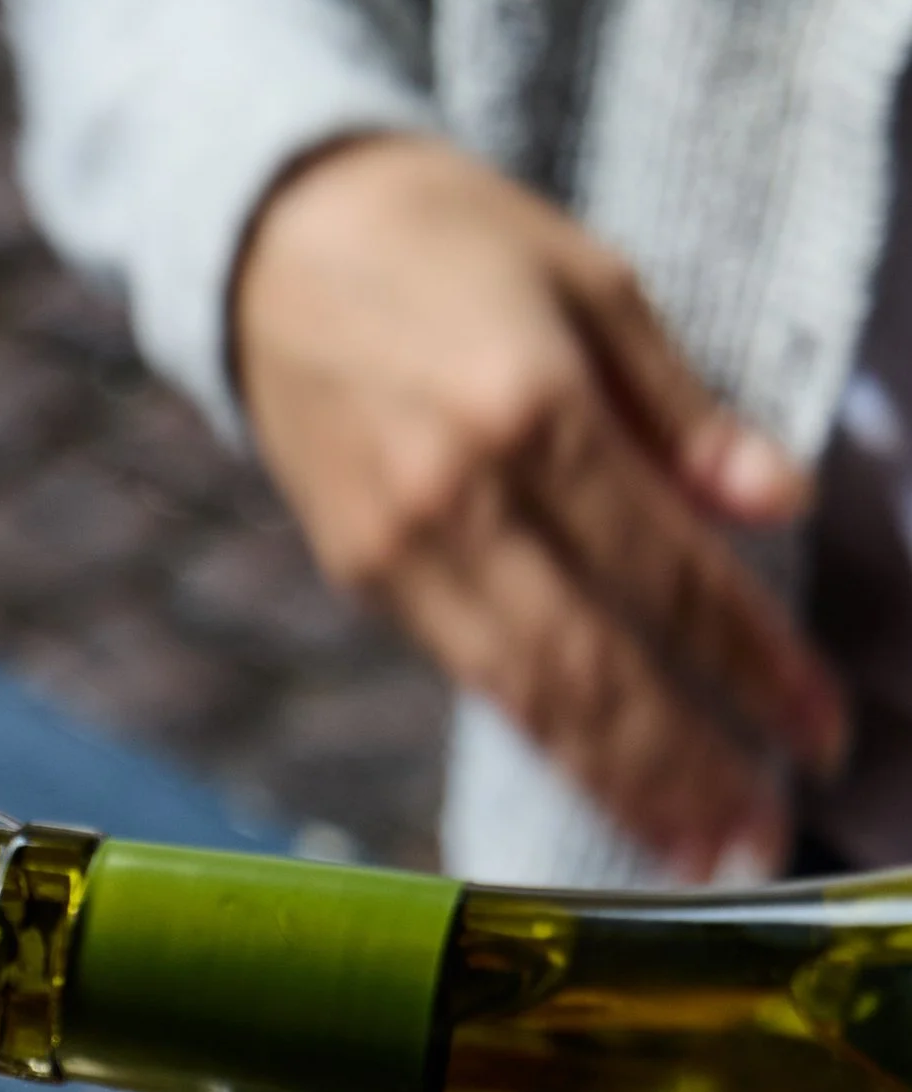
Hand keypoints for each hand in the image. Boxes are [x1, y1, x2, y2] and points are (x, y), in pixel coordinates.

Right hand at [232, 135, 846, 875]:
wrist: (273, 240)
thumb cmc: (449, 242)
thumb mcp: (591, 282)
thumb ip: (681, 409)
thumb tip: (776, 505)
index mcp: (528, 407)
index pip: (665, 567)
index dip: (749, 660)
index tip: (818, 726)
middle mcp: (456, 497)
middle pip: (589, 665)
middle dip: (685, 764)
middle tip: (762, 840)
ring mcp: (396, 552)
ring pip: (522, 700)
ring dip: (619, 787)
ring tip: (699, 850)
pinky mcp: (359, 580)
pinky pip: (471, 679)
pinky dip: (548, 746)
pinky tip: (610, 789)